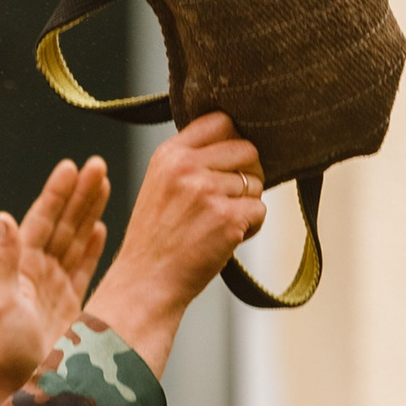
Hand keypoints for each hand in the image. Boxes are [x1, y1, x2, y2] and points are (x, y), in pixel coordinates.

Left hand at [0, 156, 111, 405]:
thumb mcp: (1, 301)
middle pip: (63, 223)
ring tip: (104, 185)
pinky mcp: (70, 304)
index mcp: (21, 266)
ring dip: (90, 213)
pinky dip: (92, 247)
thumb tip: (4, 217)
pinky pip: (83, 268)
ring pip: (76, 240)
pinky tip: (102, 229)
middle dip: (80, 194)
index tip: (71, 167)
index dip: (57, 193)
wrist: (14, 385)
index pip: (43, 219)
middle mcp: (38, 271)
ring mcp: (54, 286)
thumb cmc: (3, 348)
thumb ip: (5, 259)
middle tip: (97, 166)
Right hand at [84, 113, 265, 375]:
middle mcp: (187, 168)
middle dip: (247, 174)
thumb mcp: (159, 185)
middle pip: (247, 150)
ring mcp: (207, 192)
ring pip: (256, 183)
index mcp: (169, 154)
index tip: (226, 164)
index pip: (220, 121)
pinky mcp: (227, 218)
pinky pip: (260, 211)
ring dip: (247, 206)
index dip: (232, 142)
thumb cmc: (156, 240)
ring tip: (218, 225)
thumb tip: (237, 142)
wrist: (145, 284)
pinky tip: (226, 240)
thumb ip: (190, 160)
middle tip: (228, 200)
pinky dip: (250, 228)